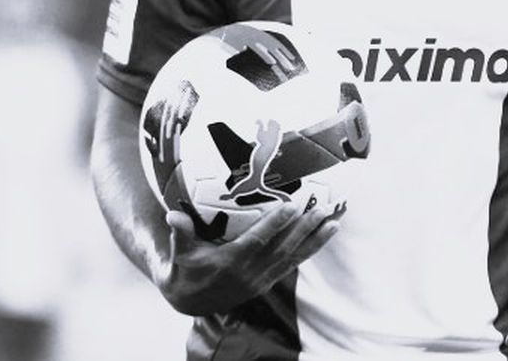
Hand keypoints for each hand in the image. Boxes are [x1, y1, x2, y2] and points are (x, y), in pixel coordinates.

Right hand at [158, 201, 341, 314]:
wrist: (190, 300)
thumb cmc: (184, 268)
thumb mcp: (179, 252)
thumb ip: (180, 232)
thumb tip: (172, 214)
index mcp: (231, 263)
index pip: (257, 242)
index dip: (275, 225)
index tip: (291, 207)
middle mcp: (250, 274)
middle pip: (282, 249)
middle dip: (304, 230)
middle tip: (322, 209)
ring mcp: (261, 279)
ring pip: (292, 258)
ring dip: (314, 241)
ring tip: (334, 222)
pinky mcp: (267, 281)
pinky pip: (292, 264)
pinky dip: (309, 250)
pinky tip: (324, 235)